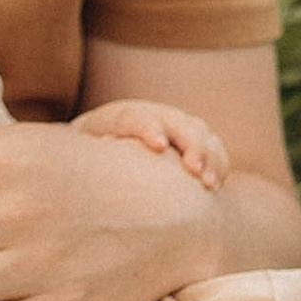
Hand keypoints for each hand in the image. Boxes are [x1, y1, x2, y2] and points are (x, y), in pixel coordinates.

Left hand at [73, 95, 229, 189]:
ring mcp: (178, 125)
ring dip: (209, 156)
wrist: (108, 144)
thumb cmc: (90, 155)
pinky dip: (219, 163)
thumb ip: (87, 154)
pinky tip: (216, 184)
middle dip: (189, 144)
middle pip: (178, 123)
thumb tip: (101, 150)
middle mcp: (156, 116)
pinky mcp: (195, 140)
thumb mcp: (81, 152)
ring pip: (201, 133)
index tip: (157, 146)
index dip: (148, 128)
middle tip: (193, 169)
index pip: (136, 117)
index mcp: (122, 116)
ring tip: (208, 183)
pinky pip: (214, 147)